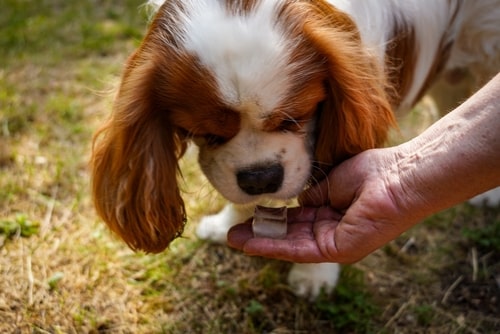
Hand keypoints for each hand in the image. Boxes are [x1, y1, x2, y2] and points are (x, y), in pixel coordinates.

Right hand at [228, 148, 416, 262]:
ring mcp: (335, 242)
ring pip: (290, 245)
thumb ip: (311, 196)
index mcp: (331, 213)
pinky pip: (300, 250)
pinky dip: (275, 246)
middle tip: (232, 234)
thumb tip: (295, 204)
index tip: (250, 216)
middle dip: (260, 234)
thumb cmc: (371, 172)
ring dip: (261, 243)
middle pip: (289, 235)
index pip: (296, 220)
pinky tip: (253, 244)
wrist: (398, 175)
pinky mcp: (338, 250)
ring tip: (234, 240)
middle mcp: (331, 231)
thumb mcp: (330, 182)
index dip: (272, 219)